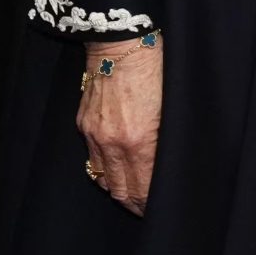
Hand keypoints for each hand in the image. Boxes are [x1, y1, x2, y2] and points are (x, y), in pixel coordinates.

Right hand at [79, 35, 162, 213]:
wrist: (122, 43)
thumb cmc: (155, 69)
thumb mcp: (171, 108)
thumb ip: (166, 141)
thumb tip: (167, 166)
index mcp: (139, 140)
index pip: (144, 187)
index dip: (150, 203)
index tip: (159, 209)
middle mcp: (114, 142)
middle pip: (122, 190)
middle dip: (134, 205)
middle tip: (146, 210)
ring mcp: (95, 134)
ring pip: (104, 179)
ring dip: (118, 192)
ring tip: (132, 198)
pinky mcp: (84, 125)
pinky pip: (92, 160)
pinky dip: (104, 172)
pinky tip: (115, 174)